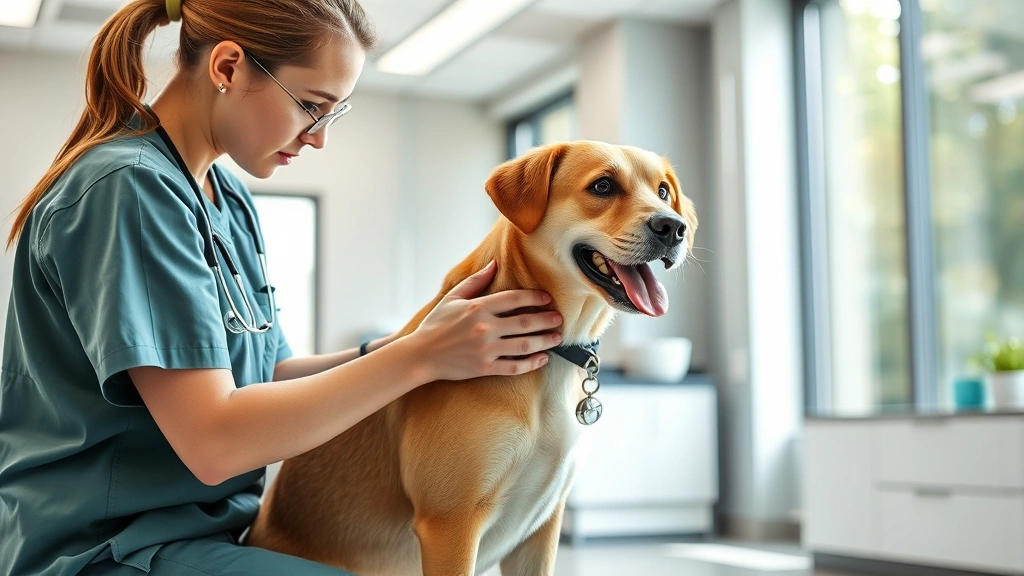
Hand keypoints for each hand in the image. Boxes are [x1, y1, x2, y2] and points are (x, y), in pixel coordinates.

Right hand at [409, 260, 563, 381]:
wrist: (421, 355)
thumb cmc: (436, 324)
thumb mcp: (453, 298)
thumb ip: (476, 282)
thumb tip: (494, 264)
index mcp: (478, 308)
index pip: (514, 299)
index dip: (534, 297)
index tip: (547, 298)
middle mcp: (484, 328)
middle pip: (525, 322)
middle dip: (546, 320)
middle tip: (560, 318)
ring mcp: (486, 350)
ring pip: (524, 345)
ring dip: (544, 341)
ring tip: (557, 337)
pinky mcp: (485, 368)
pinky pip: (514, 367)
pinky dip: (531, 364)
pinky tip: (542, 359)